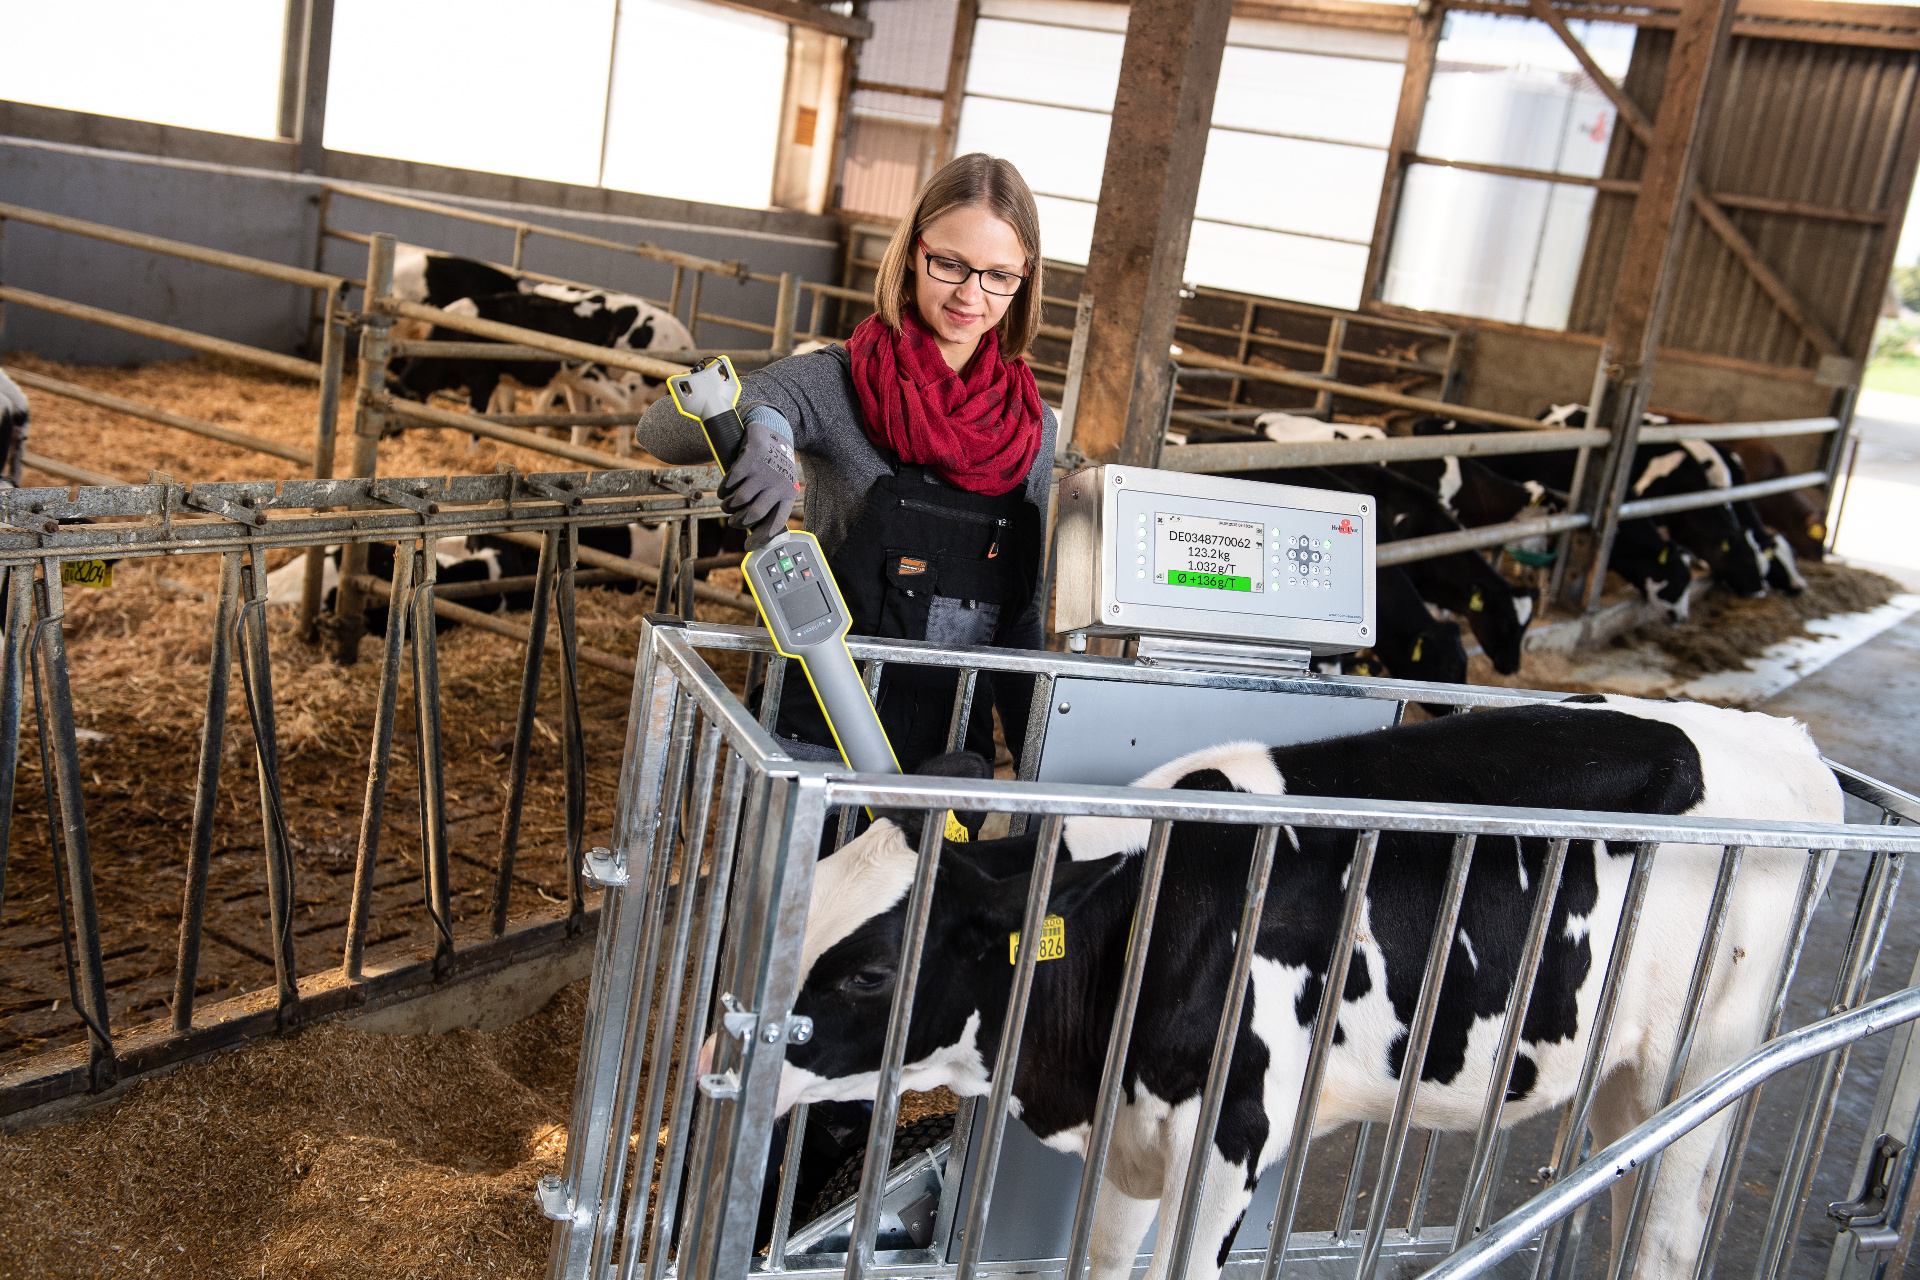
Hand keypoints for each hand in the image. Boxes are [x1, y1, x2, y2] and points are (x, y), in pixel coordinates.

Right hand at [717, 406, 799, 543]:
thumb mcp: (779, 483)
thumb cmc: (774, 464)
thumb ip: (770, 503)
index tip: (748, 548)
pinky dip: (723, 489)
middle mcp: (778, 484)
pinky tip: (724, 490)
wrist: (773, 431)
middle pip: (752, 514)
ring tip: (727, 503)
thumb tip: (755, 532)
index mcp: (788, 493)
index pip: (775, 523)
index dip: (761, 539)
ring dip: (728, 505)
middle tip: (733, 521)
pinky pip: (730, 482)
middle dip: (738, 522)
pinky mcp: (750, 458)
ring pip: (739, 500)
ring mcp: (764, 471)